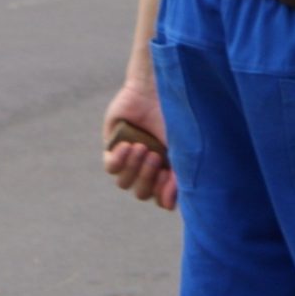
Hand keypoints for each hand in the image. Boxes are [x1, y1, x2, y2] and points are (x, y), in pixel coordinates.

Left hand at [102, 82, 177, 210]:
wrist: (158, 90)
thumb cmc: (177, 118)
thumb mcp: (184, 150)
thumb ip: (180, 177)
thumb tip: (168, 205)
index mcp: (169, 171)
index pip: (161, 200)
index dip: (163, 195)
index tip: (170, 177)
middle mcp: (148, 168)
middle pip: (141, 193)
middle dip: (147, 177)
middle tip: (155, 156)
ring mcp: (130, 159)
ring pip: (124, 183)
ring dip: (134, 168)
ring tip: (142, 148)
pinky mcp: (113, 146)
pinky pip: (110, 167)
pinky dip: (119, 161)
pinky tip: (128, 146)